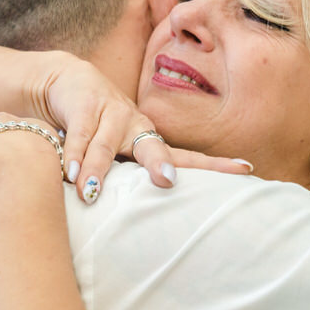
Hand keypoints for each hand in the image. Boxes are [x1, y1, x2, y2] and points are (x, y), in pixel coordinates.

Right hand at [30, 54, 250, 197]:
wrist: (62, 83)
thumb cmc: (96, 131)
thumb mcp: (115, 154)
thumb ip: (126, 181)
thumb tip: (149, 226)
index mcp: (150, 141)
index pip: (187, 157)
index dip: (215, 166)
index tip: (246, 170)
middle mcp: (137, 125)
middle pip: (154, 147)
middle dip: (160, 164)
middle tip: (167, 181)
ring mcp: (112, 113)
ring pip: (105, 144)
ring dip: (97, 169)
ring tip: (90, 192)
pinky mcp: (84, 106)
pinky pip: (79, 135)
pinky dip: (73, 155)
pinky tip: (69, 172)